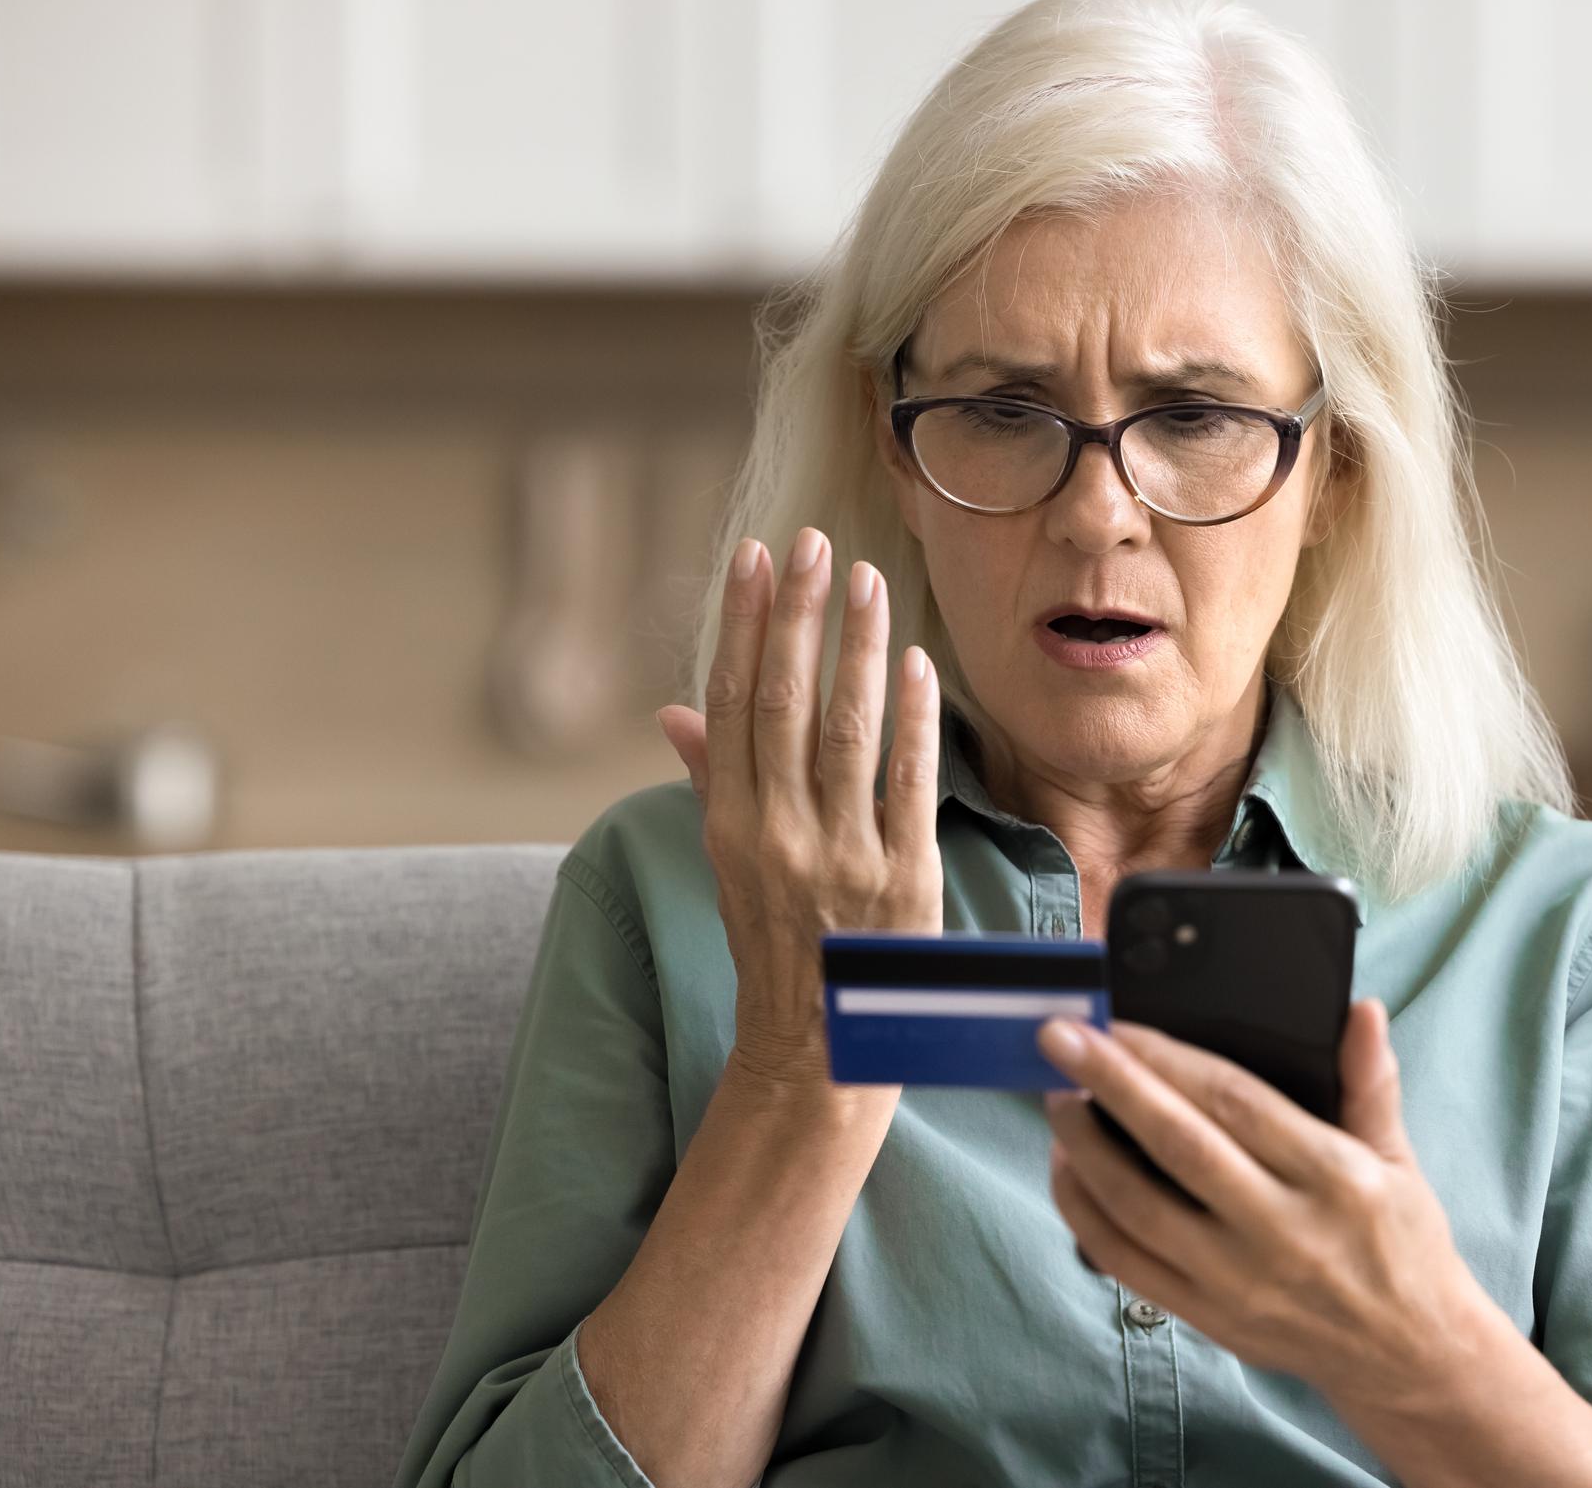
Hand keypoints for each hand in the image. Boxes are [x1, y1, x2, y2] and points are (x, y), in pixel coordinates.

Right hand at [656, 526, 942, 1093]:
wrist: (816, 1048)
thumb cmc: (774, 944)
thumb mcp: (728, 864)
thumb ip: (711, 780)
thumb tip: (673, 712)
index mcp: (730, 823)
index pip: (730, 702)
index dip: (741, 623)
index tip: (753, 556)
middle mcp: (778, 833)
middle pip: (784, 701)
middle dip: (798, 614)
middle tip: (812, 542)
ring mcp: (842, 856)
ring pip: (847, 729)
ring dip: (858, 647)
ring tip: (867, 580)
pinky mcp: (905, 879)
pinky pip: (910, 782)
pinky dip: (915, 719)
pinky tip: (917, 663)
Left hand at [1037, 1001, 1504, 1411]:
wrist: (1407, 1358)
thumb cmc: (1401, 1246)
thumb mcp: (1398, 1160)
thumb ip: (1370, 1083)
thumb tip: (1361, 1011)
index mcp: (1334, 1179)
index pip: (1236, 1103)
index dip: (1170, 1057)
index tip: (1121, 1021)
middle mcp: (1282, 1231)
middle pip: (1178, 1146)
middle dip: (1111, 1085)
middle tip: (1060, 1038)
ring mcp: (1238, 1281)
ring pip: (1138, 1207)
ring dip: (1084, 1148)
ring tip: (1057, 1098)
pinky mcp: (1208, 1317)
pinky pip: (1126, 1262)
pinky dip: (1085, 1214)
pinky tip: (1066, 1170)